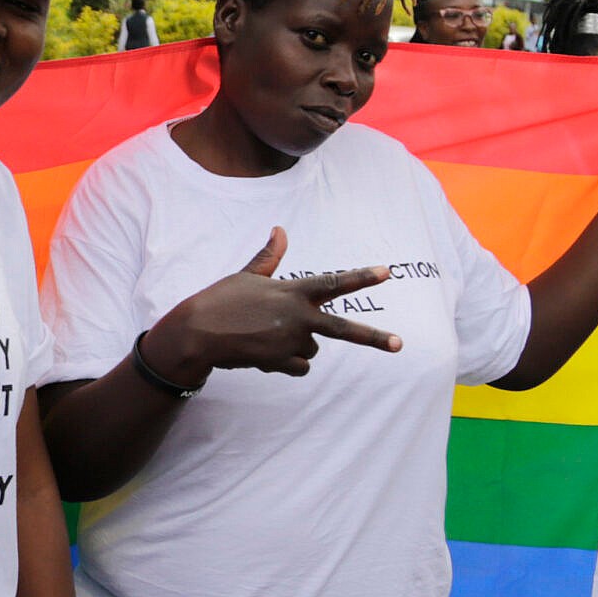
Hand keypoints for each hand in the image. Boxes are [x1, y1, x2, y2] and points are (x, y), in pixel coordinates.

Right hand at [144, 227, 400, 381]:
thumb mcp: (246, 275)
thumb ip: (269, 257)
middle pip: (344, 330)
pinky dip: (288, 362)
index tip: (387, 272)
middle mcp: (296, 317)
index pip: (334, 283)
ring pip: (313, 348)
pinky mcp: (279, 363)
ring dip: (299, 344)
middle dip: (374, 337)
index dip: (362, 277)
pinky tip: (265, 353)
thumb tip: (280, 230)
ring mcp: (289, 343)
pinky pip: (299, 366)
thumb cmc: (220, 299)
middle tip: (400, 344)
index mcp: (291, 292)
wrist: (198, 333)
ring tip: (266, 335)